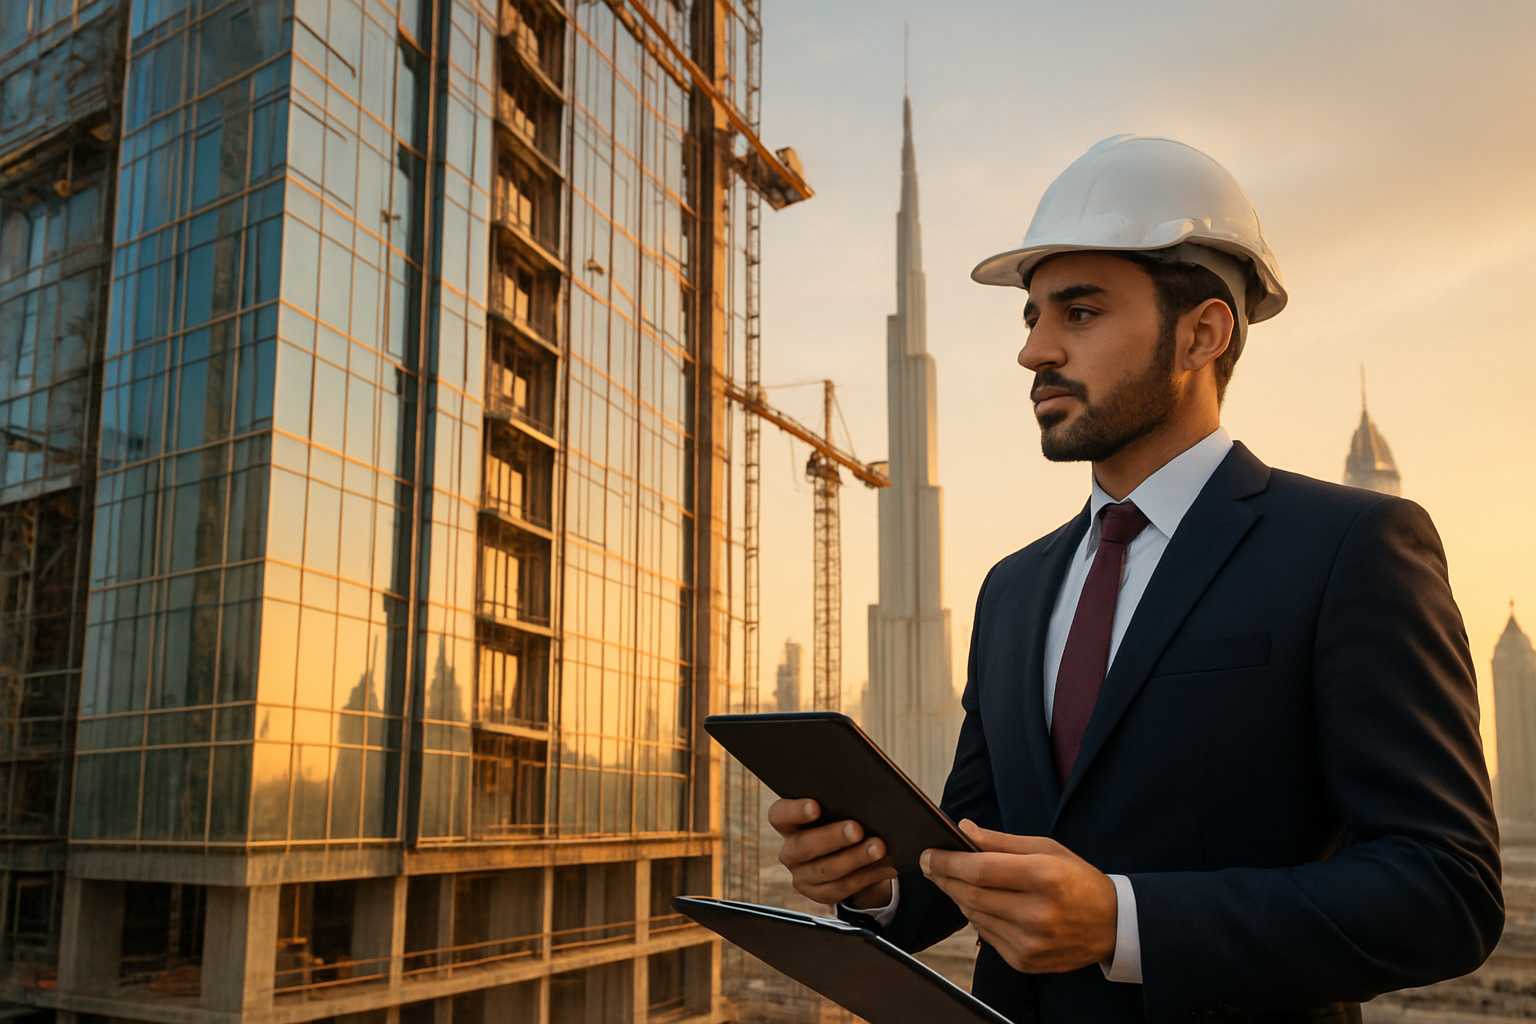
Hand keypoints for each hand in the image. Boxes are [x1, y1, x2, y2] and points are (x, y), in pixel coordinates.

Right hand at [769, 798, 898, 908]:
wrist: (847, 854)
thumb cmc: (841, 820)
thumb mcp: (836, 811)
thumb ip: (841, 803)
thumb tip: (868, 800)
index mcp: (788, 823)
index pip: (779, 815)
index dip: (794, 811)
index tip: (816, 806)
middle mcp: (790, 851)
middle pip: (804, 846)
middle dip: (833, 837)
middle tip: (857, 829)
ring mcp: (802, 875)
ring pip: (825, 870)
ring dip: (855, 858)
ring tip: (879, 848)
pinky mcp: (818, 894)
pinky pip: (842, 888)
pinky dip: (866, 876)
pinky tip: (884, 866)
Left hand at [920, 820, 1117, 973]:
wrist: (1112, 924)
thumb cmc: (1076, 879)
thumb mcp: (1046, 849)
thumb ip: (1001, 841)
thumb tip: (963, 829)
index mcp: (1044, 877)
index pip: (980, 870)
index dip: (948, 862)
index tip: (929, 854)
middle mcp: (1037, 914)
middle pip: (971, 895)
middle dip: (944, 878)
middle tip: (931, 865)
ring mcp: (1031, 942)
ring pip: (975, 917)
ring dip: (959, 897)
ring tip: (955, 880)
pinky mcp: (1026, 961)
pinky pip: (986, 935)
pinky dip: (978, 918)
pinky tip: (982, 904)